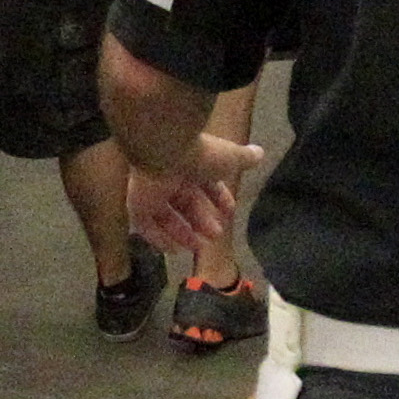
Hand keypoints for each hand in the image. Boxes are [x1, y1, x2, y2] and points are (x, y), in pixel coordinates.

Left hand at [128, 133, 262, 256]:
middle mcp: (172, 175)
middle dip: (202, 218)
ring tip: (199, 246)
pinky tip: (174, 250)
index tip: (230, 211)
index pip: (206, 182)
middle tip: (216, 234)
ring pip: (168, 215)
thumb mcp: (230, 157)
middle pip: (187, 201)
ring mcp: (153, 189)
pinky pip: (146, 225)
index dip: (218, 197)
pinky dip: (159, 239)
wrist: (167, 148)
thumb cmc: (201, 152)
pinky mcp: (138, 202)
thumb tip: (260, 152)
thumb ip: (244, 158)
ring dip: (184, 231)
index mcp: (192, 162)